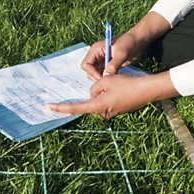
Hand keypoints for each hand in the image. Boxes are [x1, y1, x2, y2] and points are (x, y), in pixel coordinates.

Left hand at [47, 73, 177, 119]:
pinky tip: (120, 87)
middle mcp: (102, 113)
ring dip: (104, 91)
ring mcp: (111, 113)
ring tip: (117, 84)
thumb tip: (93, 93)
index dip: (61, 108)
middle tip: (110, 83)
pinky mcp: (117, 110)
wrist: (146, 90)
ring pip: (99, 99)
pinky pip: (107, 100)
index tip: (48, 107)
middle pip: (90, 101)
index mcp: (97, 106)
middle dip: (95, 92)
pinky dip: (110, 93)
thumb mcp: (105, 80)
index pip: (75, 108)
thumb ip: (94, 87)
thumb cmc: (125, 84)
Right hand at [80, 32, 143, 80]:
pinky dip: (107, 78)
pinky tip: (115, 79)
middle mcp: (97, 55)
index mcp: (96, 49)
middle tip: (107, 81)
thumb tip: (106, 76)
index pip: (86, 64)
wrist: (139, 41)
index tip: (102, 78)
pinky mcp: (109, 65)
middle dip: (96, 77)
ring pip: (96, 73)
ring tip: (112, 80)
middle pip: (89, 70)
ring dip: (101, 78)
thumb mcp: (122, 53)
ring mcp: (103, 60)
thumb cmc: (129, 42)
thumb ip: (114, 64)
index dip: (92, 72)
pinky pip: (104, 74)